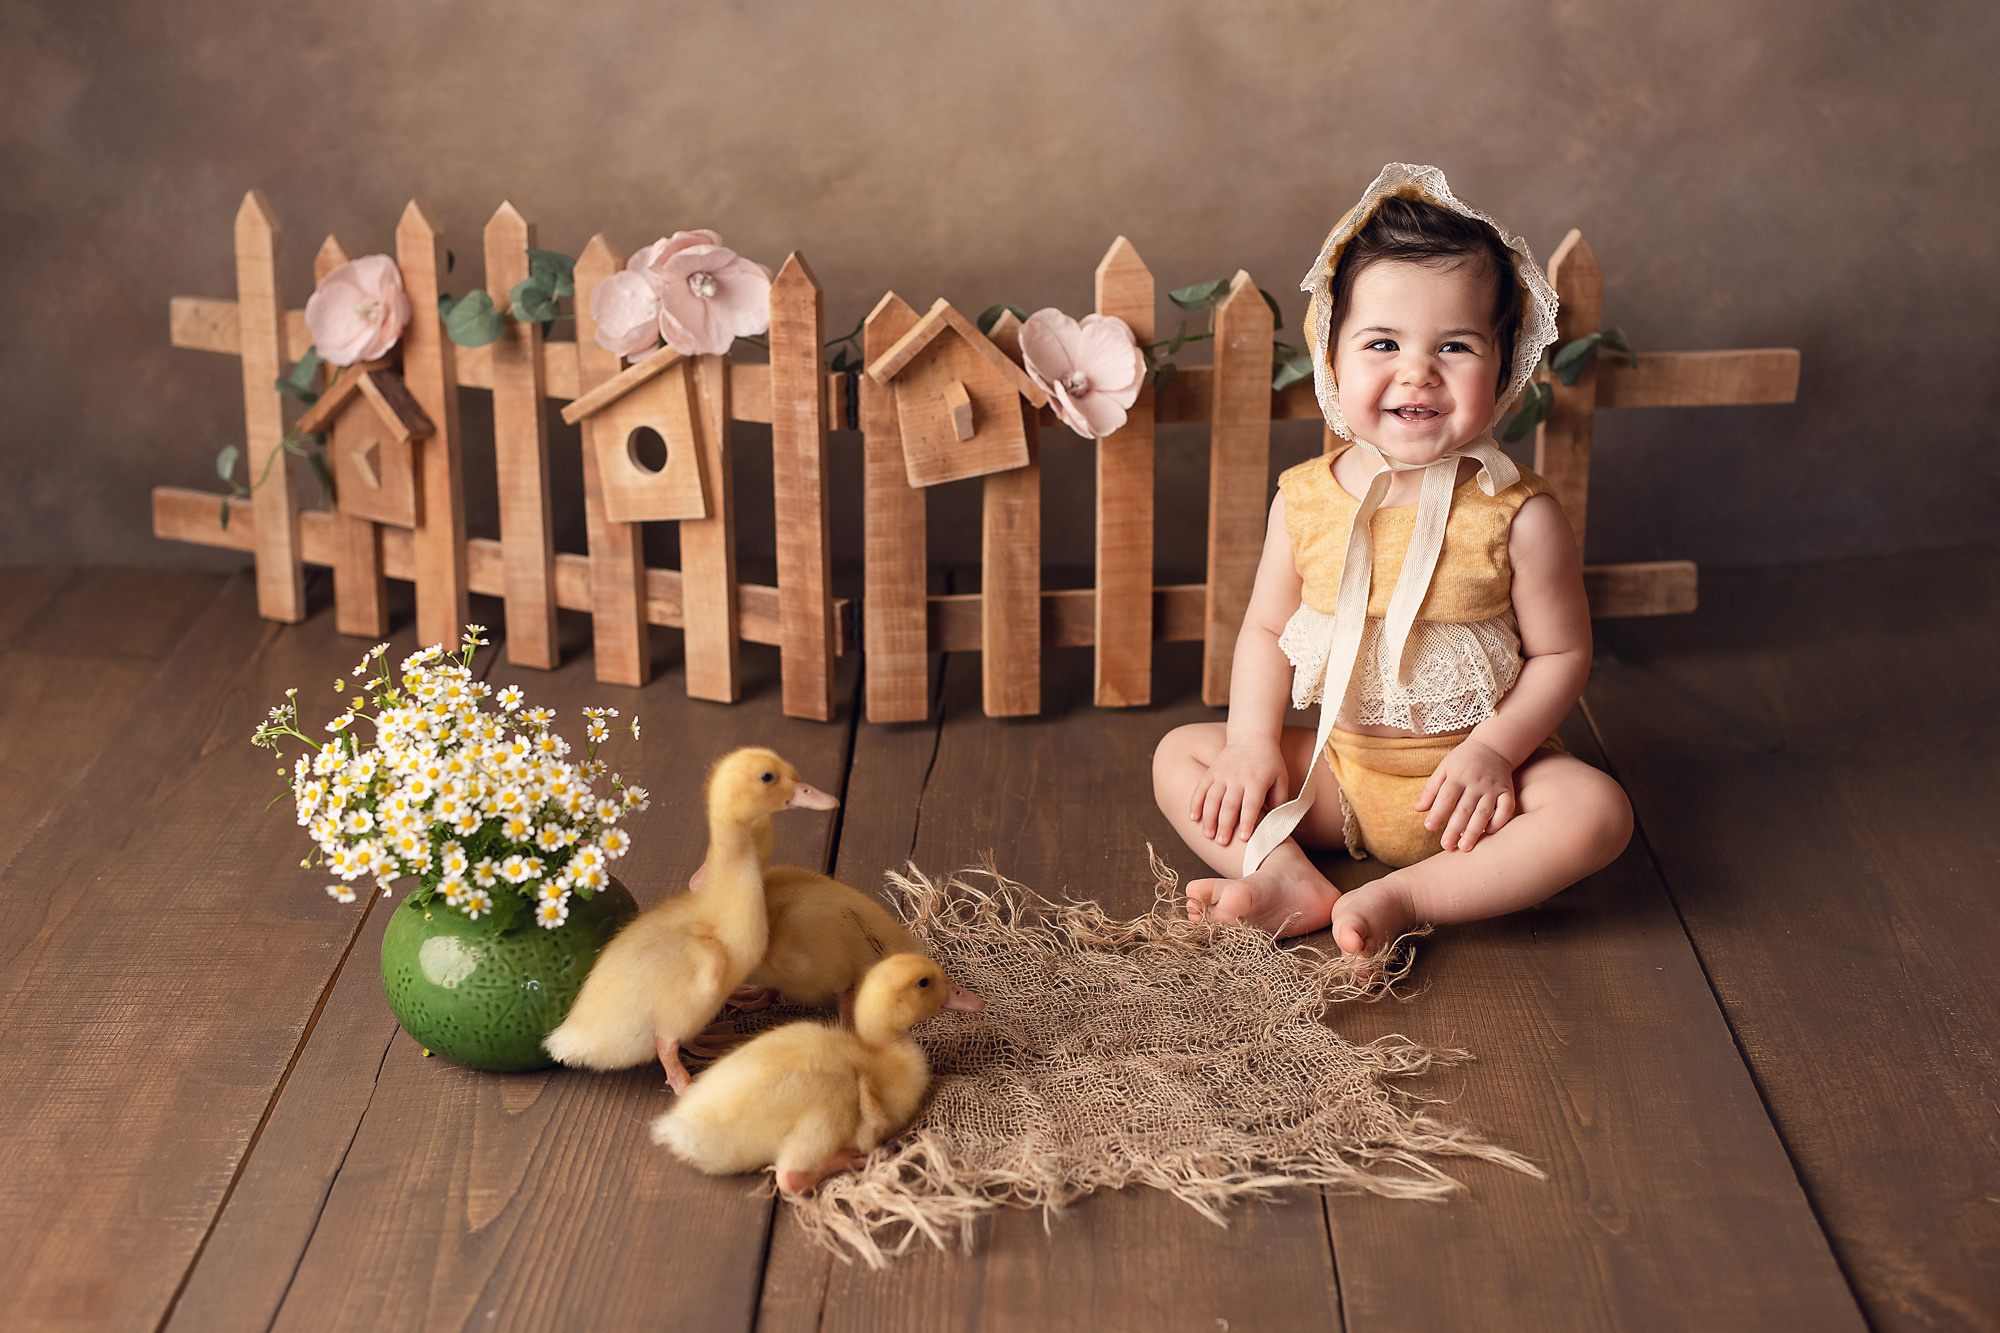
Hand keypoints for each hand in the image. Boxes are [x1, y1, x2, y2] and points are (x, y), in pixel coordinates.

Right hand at [1190, 741, 1288, 846]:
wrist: (1252, 736)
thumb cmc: (1270, 763)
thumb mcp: (1281, 779)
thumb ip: (1279, 801)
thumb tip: (1273, 823)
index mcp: (1257, 781)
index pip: (1251, 805)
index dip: (1247, 822)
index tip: (1243, 838)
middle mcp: (1238, 777)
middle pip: (1229, 804)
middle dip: (1224, 824)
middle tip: (1222, 842)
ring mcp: (1222, 774)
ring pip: (1212, 798)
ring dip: (1209, 817)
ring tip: (1207, 835)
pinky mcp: (1212, 771)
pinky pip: (1201, 788)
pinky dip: (1196, 803)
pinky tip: (1193, 817)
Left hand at [1417, 737, 1516, 852]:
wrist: (1493, 746)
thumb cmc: (1463, 761)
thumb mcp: (1443, 769)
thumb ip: (1430, 789)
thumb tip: (1418, 810)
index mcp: (1457, 776)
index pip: (1446, 796)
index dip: (1437, 812)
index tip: (1429, 827)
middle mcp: (1476, 782)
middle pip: (1464, 808)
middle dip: (1455, 828)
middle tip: (1446, 846)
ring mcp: (1493, 788)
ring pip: (1484, 812)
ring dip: (1475, 831)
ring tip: (1465, 847)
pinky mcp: (1507, 791)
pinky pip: (1506, 808)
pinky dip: (1499, 821)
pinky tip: (1490, 832)